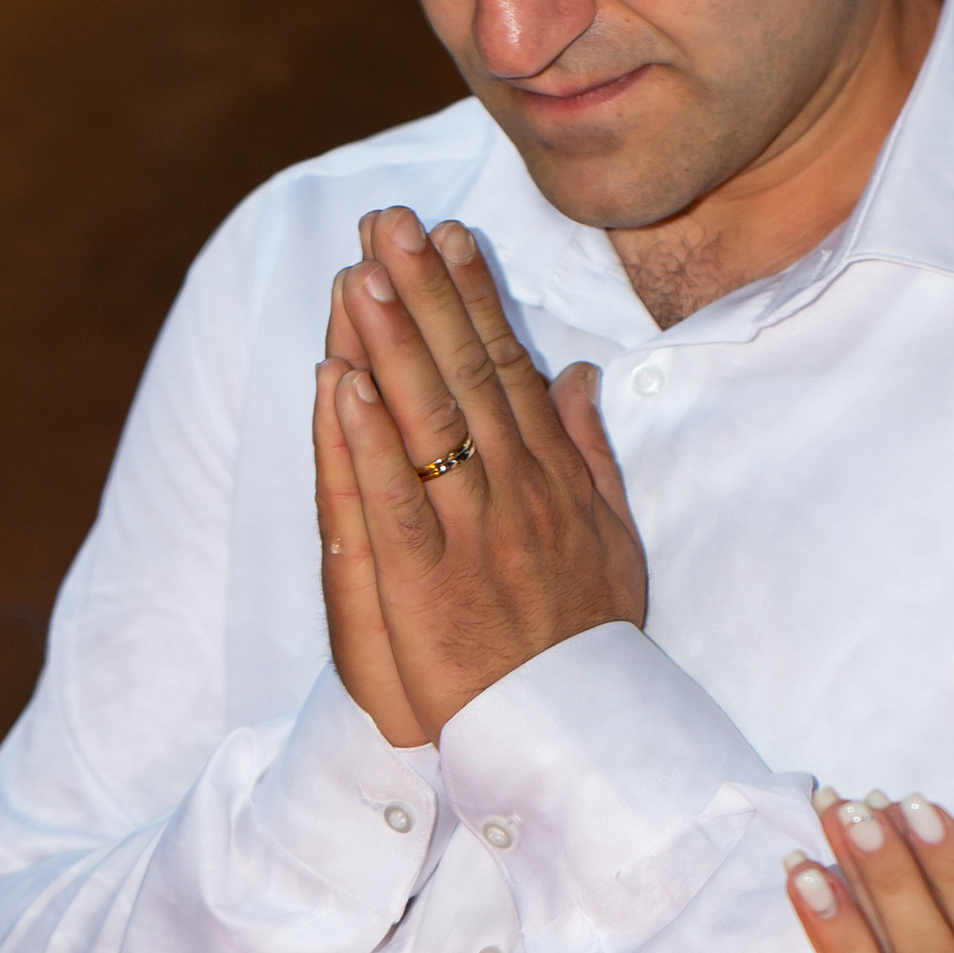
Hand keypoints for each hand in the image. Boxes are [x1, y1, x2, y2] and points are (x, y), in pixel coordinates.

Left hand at [315, 208, 645, 743]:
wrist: (579, 731)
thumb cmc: (591, 641)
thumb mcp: (612, 536)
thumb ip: (587, 450)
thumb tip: (577, 373)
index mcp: (552, 477)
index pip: (508, 369)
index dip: (475, 299)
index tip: (450, 235)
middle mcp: (514, 492)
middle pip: (464, 375)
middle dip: (426, 292)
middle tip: (391, 221)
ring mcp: (471, 534)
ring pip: (427, 422)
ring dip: (391, 342)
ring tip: (362, 272)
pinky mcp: (426, 583)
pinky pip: (393, 500)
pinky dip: (365, 440)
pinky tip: (341, 382)